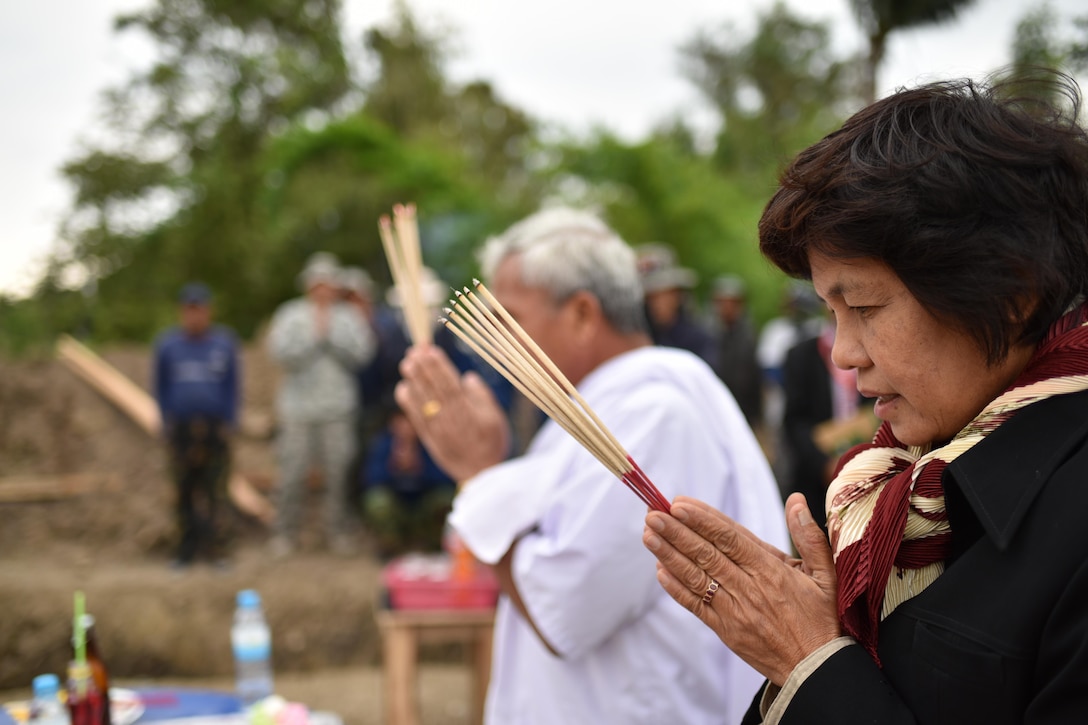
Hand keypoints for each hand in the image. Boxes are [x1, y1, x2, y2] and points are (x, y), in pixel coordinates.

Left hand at [395, 344, 509, 481]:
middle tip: (414, 351)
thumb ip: (482, 397)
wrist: (481, 474)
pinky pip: (416, 418)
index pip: (451, 384)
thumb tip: (467, 377)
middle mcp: (452, 420)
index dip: (440, 367)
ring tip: (406, 363)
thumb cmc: (491, 443)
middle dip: (424, 369)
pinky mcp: (429, 439)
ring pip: (423, 402)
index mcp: (469, 413)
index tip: (430, 350)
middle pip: (435, 390)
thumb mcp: (495, 419)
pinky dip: (408, 404)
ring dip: (414, 382)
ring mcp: (438, 430)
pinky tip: (402, 388)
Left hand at [643, 493, 839, 684]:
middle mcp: (749, 588)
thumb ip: (809, 536)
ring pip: (696, 577)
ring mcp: (734, 611)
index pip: (730, 538)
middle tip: (653, 512)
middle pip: (706, 554)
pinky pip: (697, 606)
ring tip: (649, 534)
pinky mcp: (726, 630)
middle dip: (677, 531)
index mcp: (771, 571)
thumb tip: (795, 500)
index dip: (703, 520)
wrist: (816, 671)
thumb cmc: (822, 619)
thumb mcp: (827, 575)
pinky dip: (677, 588)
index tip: (680, 503)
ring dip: (669, 554)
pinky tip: (660, 570)